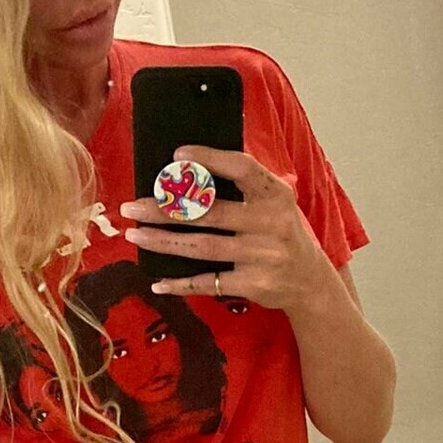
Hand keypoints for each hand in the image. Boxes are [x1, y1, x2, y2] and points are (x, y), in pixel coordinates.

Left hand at [119, 146, 335, 314]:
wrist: (310, 281)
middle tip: (132, 206)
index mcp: (276, 194)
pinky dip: (180, 284)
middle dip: (165, 209)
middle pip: (209, 212)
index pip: (241, 168)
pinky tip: (158, 280)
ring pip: (201, 247)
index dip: (209, 159)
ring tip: (135, 234)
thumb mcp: (275, 202)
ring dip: (163, 241)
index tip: (176, 157)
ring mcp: (262, 256)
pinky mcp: (253, 285)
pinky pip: (208, 282)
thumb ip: (243, 186)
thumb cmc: (280, 233)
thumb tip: (187, 169)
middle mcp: (270, 223)